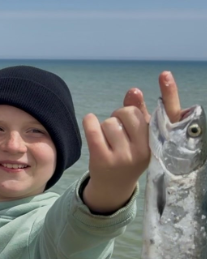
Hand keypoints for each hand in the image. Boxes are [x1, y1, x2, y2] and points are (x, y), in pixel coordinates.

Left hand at [81, 71, 181, 213]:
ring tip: (109, 138)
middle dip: (119, 115)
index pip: (168, 115)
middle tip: (119, 127)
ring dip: (105, 125)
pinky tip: (90, 122)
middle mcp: (145, 150)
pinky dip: (89, 122)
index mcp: (159, 142)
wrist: (114, 184)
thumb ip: (138, 112)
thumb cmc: (129, 152)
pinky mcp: (103, 160)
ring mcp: (124, 157)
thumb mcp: (139, 135)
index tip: (165, 74)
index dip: (170, 93)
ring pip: (109, 122)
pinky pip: (93, 129)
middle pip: (128, 113)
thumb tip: (134, 91)